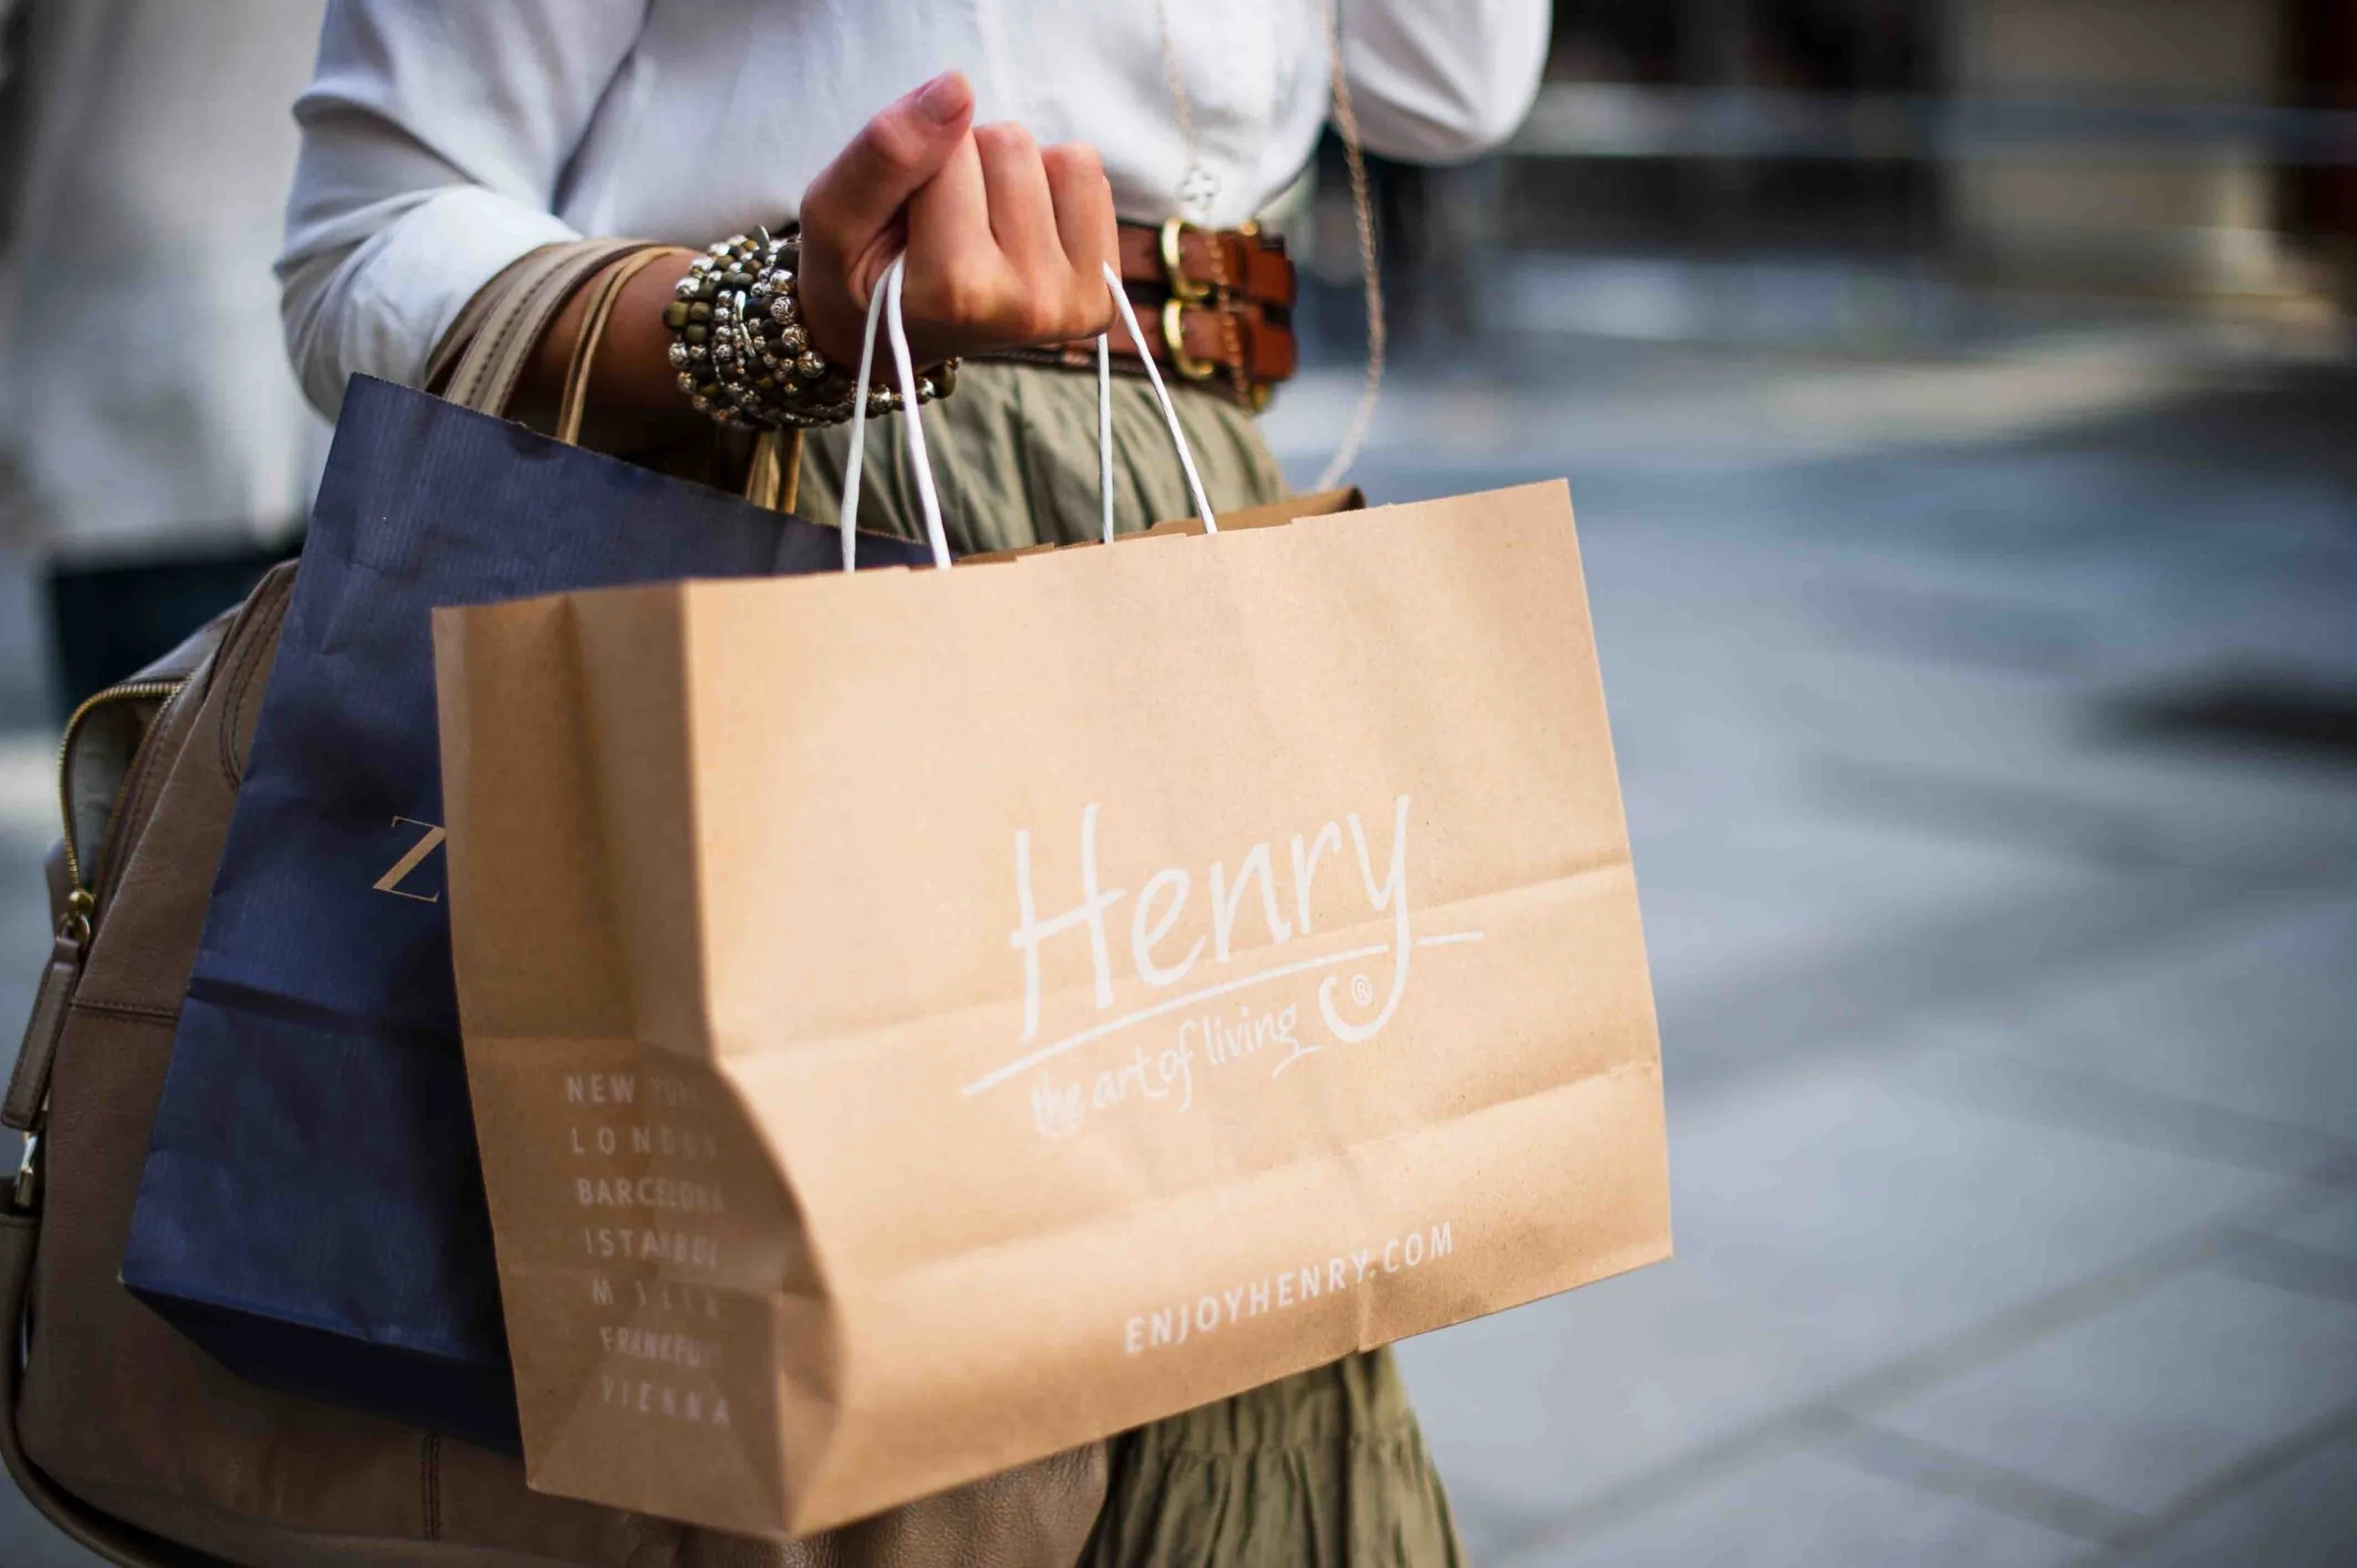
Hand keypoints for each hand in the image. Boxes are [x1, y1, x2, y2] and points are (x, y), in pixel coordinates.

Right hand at [798, 71, 1118, 371]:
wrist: (890, 337)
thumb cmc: (856, 273)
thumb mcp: (835, 213)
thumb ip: (888, 151)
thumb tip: (958, 86)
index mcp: (958, 292)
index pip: (950, 145)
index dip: (919, 161)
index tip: (905, 217)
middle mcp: (1027, 304)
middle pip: (1010, 143)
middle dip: (969, 165)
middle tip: (941, 224)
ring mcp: (1073, 303)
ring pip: (1059, 157)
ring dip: (1013, 175)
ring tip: (978, 229)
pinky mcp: (1101, 293)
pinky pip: (1090, 179)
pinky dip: (1052, 188)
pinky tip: (1018, 233)